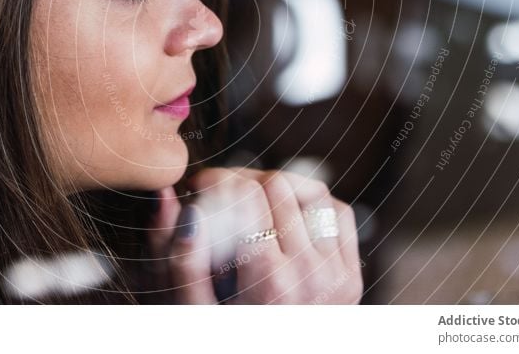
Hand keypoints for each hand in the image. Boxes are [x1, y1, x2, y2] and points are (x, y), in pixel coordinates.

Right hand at [147, 167, 363, 303]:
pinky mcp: (351, 276)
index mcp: (269, 283)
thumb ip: (177, 254)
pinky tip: (285, 220)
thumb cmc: (222, 336)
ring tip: (252, 208)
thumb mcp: (190, 308)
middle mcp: (310, 277)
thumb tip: (167, 196)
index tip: (197, 189)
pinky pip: (339, 211)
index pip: (245, 194)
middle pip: (277, 184)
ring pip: (311, 190)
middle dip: (243, 183)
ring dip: (279, 191)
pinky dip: (313, 206)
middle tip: (222, 198)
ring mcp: (337, 276)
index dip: (214, 182)